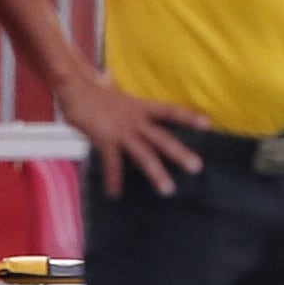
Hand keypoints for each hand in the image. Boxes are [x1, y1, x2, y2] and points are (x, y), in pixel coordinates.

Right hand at [56, 75, 206, 198]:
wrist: (75, 88)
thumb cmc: (98, 95)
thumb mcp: (121, 97)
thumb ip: (132, 109)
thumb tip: (143, 103)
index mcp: (142, 108)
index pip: (170, 111)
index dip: (188, 116)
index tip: (208, 123)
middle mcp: (136, 121)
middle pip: (163, 139)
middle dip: (180, 153)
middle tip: (197, 168)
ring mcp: (121, 132)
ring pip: (144, 155)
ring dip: (156, 173)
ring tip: (168, 190)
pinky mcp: (104, 140)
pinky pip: (112, 164)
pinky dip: (113, 179)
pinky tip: (114, 195)